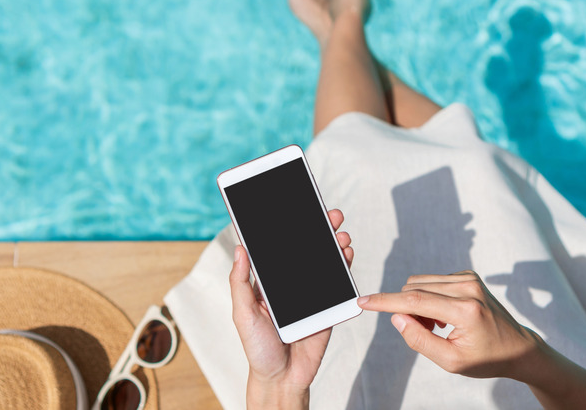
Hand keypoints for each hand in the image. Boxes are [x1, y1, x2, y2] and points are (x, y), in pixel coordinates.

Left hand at [229, 209, 353, 408]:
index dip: (286, 228)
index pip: (278, 249)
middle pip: (305, 250)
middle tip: (328, 214)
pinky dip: (343, 266)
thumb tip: (240, 249)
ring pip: (323, 262)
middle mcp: (290, 284)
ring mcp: (310, 294)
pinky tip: (346, 253)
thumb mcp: (242, 314)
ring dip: (333, 244)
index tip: (293, 208)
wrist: (282, 378)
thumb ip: (239, 283)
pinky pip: (337, 283)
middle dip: (318, 230)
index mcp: (268, 283)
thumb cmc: (257, 348)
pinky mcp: (326, 307)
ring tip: (340, 232)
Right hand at [357, 270, 541, 379]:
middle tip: (425, 331)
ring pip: (420, 283)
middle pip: (413, 288)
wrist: (517, 347)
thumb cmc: (486, 359)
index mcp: (465, 310)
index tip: (363, 301)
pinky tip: (444, 315)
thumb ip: (419, 340)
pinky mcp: (468, 276)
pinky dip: (428, 297)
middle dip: (406, 309)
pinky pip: (432, 281)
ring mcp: (468, 278)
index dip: (384, 301)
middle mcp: (467, 288)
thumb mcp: (451, 361)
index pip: (414, 300)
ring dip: (417, 303)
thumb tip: (396, 317)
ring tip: (437, 325)